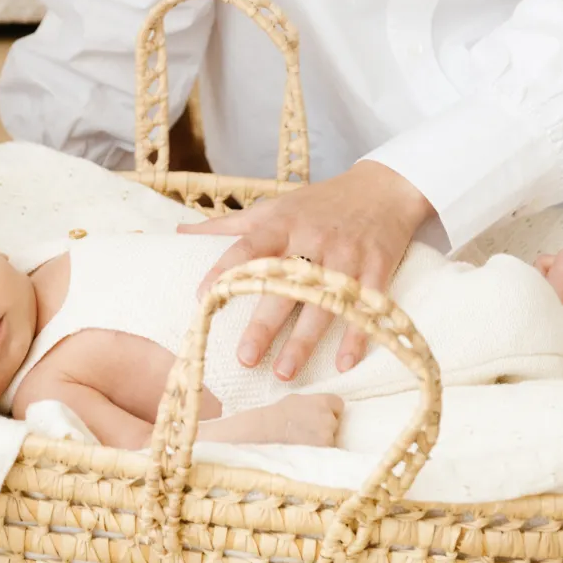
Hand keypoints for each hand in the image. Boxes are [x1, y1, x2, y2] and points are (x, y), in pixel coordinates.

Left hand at [184, 162, 433, 377]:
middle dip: (264, 323)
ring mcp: (346, 255)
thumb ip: (228, 224)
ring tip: (285, 373)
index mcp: (282, 224)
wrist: (382, 189)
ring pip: (322, 302)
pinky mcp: (377, 267)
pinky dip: (357, 335)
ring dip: (304, 341)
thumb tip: (180, 233)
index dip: (225, 271)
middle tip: (245, 358)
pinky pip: (366, 305)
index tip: (203, 298)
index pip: (247, 248)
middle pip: (284, 284)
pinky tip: (344, 363)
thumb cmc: (318, 203)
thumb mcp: (274, 207)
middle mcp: (312, 239)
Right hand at [205, 393, 342, 447]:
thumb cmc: (276, 416)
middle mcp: (328, 418)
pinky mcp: (322, 454)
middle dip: (325, 428)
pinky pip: (326, 454)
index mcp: (323, 401)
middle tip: (307, 432)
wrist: (264, 434)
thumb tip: (323, 409)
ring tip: (304, 443)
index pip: (339, 405)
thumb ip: (314, 403)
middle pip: (335, 423)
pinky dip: (319, 454)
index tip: (319, 416)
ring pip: (332, 440)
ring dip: (322, 442)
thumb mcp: (296, 400)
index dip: (330, 411)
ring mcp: (326, 437)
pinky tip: (305, 452)